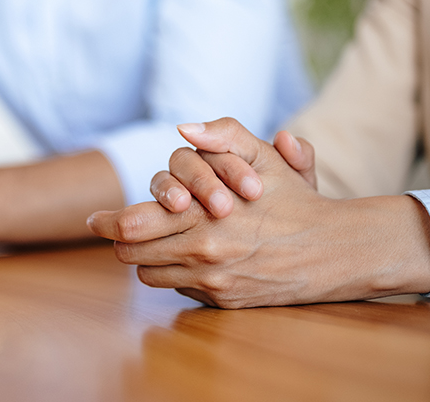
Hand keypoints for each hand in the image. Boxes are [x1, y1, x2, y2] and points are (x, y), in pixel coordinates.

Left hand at [88, 118, 429, 307]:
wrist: (335, 249)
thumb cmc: (294, 198)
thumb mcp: (262, 157)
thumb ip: (223, 135)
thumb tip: (184, 129)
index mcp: (204, 214)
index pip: (132, 223)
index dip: (108, 221)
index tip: (94, 219)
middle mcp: (202, 251)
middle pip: (131, 253)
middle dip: (123, 239)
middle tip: (117, 229)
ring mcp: (212, 280)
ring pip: (150, 274)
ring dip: (148, 258)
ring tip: (155, 242)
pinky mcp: (223, 300)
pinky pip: (179, 289)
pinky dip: (176, 275)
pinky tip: (189, 258)